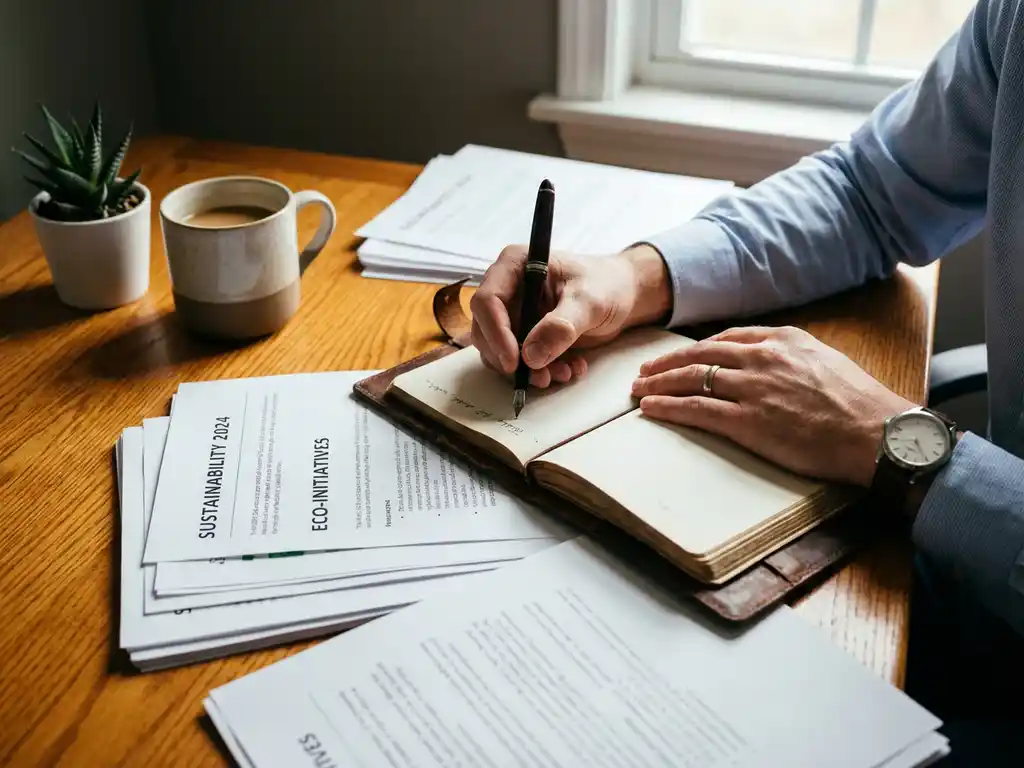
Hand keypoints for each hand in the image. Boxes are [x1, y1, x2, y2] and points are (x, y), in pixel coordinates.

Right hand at [470, 244, 670, 386]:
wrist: (623, 295)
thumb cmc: (607, 284)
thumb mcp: (589, 301)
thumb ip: (562, 326)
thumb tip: (531, 355)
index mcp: (515, 265)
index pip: (487, 300)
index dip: (495, 333)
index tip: (515, 362)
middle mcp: (508, 288)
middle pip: (485, 330)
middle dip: (511, 359)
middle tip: (541, 377)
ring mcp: (514, 313)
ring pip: (500, 351)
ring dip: (527, 370)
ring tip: (563, 373)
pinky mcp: (524, 334)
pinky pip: (519, 361)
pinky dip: (540, 371)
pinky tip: (568, 368)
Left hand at [630, 325, 915, 486]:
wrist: (877, 433)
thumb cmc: (861, 405)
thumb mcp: (827, 362)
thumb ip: (793, 358)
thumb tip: (774, 364)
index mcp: (784, 340)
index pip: (726, 338)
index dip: (696, 348)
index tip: (679, 356)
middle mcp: (763, 358)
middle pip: (700, 355)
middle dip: (667, 363)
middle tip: (644, 372)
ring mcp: (752, 389)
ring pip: (691, 379)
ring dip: (659, 384)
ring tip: (638, 390)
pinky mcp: (747, 421)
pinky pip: (696, 410)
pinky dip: (668, 408)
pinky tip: (650, 409)